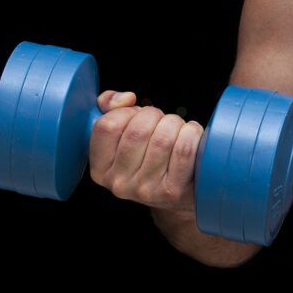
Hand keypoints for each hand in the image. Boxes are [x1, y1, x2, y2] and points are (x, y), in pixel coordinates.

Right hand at [89, 91, 203, 211]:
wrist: (178, 193)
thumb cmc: (149, 156)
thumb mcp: (121, 134)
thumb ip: (110, 107)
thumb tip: (126, 98)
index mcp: (100, 169)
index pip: (107, 126)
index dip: (126, 112)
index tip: (136, 116)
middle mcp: (119, 183)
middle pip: (138, 129)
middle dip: (155, 115)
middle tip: (161, 121)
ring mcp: (146, 190)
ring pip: (163, 137)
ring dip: (175, 123)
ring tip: (176, 129)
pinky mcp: (173, 192)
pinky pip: (184, 149)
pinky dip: (191, 134)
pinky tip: (190, 135)